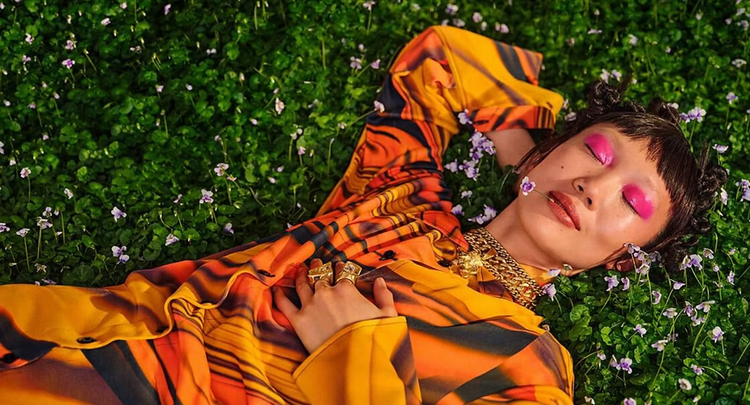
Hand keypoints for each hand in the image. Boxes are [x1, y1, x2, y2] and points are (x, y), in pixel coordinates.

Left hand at [273, 259, 397, 353]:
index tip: (339, 266)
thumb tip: (380, 282)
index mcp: (347, 289)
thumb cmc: (373, 338)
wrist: (355, 361)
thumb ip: (384, 296)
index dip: (341, 267)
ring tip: (301, 270)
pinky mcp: (298, 321)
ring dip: (302, 274)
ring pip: (302, 283)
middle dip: (319, 267)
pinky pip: (285, 303)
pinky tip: (277, 288)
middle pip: (320, 275)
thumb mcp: (388, 316)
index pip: (342, 272)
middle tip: (316, 263)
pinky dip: (280, 295)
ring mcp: (310, 305)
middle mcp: (326, 292)